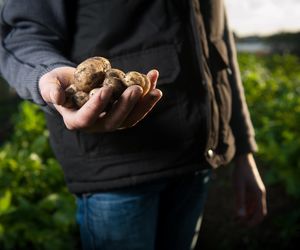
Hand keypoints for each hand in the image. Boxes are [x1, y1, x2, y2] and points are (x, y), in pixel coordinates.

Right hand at [39, 66, 161, 131]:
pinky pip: (137, 107)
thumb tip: (57, 97)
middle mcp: (96, 124)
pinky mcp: (122, 112)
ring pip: (130, 119)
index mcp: (76, 120)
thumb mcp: (49, 84)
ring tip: (155, 90)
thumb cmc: (58, 83)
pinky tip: (153, 77)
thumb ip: (51, 90)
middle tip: (136, 88)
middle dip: (126, 106)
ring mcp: (111, 120)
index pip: (86, 118)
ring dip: (144, 105)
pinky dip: (147, 95)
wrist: (73, 83)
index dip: (96, 106)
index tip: (106, 89)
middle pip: (114, 122)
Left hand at [233, 153, 266, 226]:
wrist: (242, 160)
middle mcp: (259, 194)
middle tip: (237, 223)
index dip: (253, 221)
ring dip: (246, 214)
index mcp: (259, 194)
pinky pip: (249, 202)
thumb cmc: (240, 173)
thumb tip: (240, 216)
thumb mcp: (238, 187)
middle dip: (249, 219)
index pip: (260, 213)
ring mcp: (256, 192)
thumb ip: (239, 201)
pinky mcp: (251, 190)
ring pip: (253, 208)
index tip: (243, 225)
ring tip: (234, 219)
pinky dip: (244, 208)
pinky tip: (236, 211)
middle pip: (257, 212)